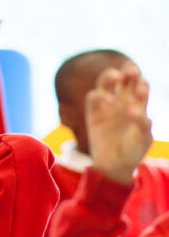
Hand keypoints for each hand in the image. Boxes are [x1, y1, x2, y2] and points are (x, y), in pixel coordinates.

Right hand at [87, 62, 151, 184]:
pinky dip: (100, 95)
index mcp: (138, 104)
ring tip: (117, 77)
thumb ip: (141, 123)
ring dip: (111, 75)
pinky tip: (109, 102)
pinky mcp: (92, 113)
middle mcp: (122, 101)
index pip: (140, 84)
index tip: (141, 92)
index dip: (141, 83)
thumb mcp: (143, 138)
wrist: (115, 166)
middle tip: (131, 73)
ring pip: (106, 81)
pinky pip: (92, 97)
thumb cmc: (133, 151)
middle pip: (124, 77)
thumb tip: (132, 109)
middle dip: (128, 70)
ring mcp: (106, 105)